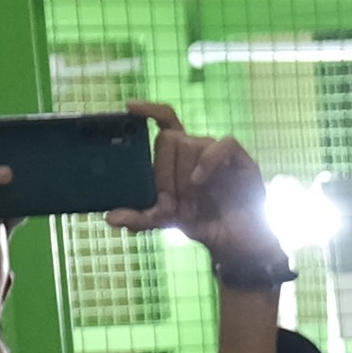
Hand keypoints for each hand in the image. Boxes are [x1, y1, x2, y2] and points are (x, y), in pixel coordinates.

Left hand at [109, 101, 273, 264]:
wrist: (233, 245)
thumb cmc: (202, 224)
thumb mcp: (164, 221)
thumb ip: (139, 217)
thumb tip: (110, 217)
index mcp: (179, 156)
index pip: (165, 121)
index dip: (149, 109)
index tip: (129, 107)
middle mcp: (198, 149)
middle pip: (170, 138)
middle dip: (163, 172)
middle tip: (170, 201)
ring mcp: (219, 154)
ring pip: (190, 144)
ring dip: (183, 177)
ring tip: (189, 203)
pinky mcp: (241, 161)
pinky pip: (221, 146)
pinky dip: (207, 162)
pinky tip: (199, 181)